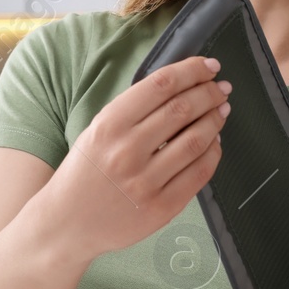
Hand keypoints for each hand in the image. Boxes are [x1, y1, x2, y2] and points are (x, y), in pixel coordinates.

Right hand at [36, 55, 230, 259]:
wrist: (67, 222)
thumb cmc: (84, 173)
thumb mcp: (97, 131)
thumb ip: (133, 111)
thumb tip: (181, 89)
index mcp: (109, 125)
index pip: (160, 85)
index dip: (191, 71)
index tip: (209, 66)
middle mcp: (127, 151)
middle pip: (182, 109)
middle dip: (209, 92)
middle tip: (221, 88)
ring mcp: (145, 182)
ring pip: (196, 140)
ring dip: (215, 120)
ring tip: (221, 110)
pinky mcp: (161, 208)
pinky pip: (199, 173)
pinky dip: (213, 152)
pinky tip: (214, 142)